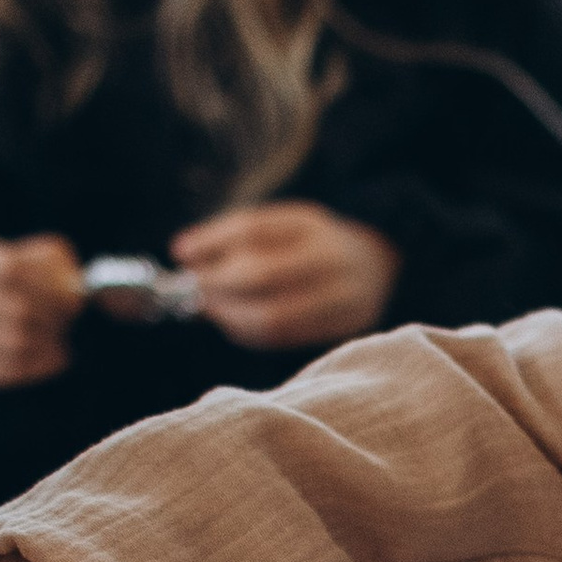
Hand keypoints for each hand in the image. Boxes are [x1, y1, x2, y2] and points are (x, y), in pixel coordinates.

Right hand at [0, 235, 82, 388]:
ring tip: (64, 339)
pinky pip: (7, 371)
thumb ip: (57, 267)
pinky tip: (56, 357)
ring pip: (13, 344)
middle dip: (54, 319)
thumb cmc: (27, 280)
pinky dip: (41, 366)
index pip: (11, 271)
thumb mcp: (43, 260)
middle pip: (15, 310)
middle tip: (71, 323)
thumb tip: (70, 293)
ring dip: (50, 343)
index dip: (50, 288)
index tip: (74, 300)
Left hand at [171, 202, 398, 352]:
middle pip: (260, 272)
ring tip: (212, 308)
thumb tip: (181, 254)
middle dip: (216, 284)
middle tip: (193, 288)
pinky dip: (249, 333)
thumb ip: (236, 236)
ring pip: (271, 315)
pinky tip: (235, 323)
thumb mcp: (283, 226)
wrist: (380, 268)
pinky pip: (284, 338)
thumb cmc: (312, 246)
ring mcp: (341, 297)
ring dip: (229, 315)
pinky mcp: (343, 328)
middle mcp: (331, 257)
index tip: (180, 252)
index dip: (210, 241)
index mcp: (312, 224)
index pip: (253, 228)